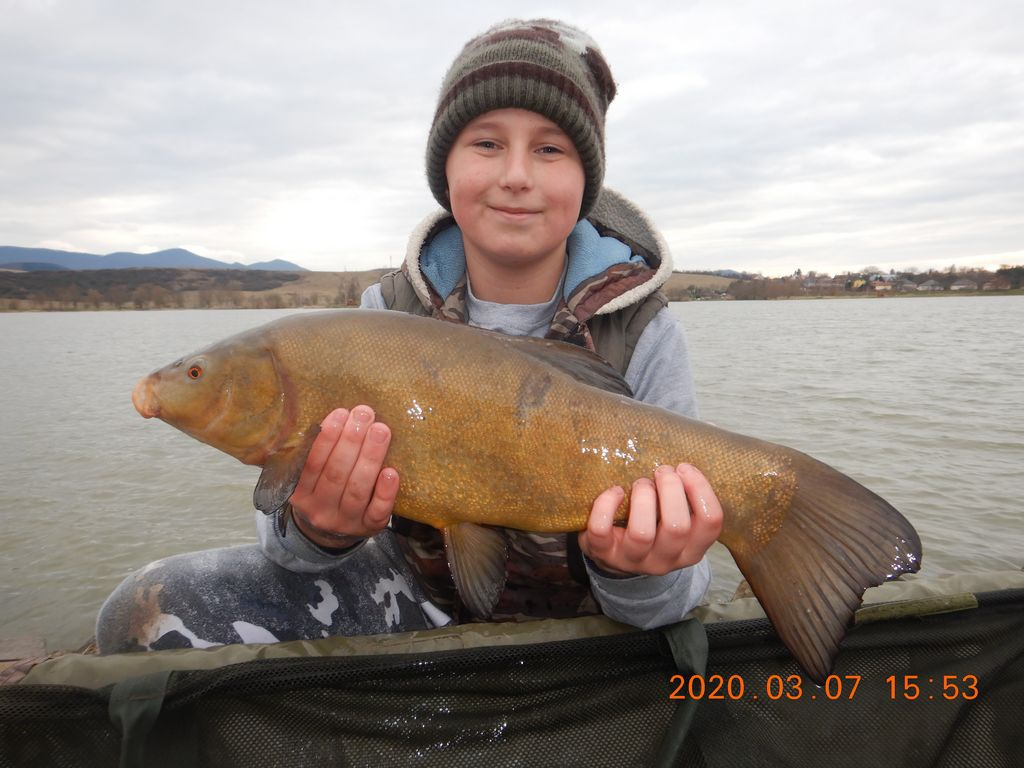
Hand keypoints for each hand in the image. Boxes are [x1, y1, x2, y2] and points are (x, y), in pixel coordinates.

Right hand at [287, 405, 398, 549]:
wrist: (332, 533)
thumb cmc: (324, 492)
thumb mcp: (310, 478)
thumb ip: (318, 454)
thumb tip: (340, 416)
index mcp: (301, 493)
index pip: (312, 463)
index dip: (326, 438)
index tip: (341, 413)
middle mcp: (320, 509)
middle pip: (336, 473)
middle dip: (352, 441)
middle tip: (365, 414)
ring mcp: (344, 521)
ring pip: (357, 489)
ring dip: (370, 457)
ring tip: (381, 431)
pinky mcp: (368, 528)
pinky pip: (377, 511)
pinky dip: (385, 491)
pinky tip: (391, 472)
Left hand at [578, 463, 722, 575]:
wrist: (616, 553)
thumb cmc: (654, 522)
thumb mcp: (677, 513)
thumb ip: (692, 482)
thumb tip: (711, 429)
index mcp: (691, 549)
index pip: (711, 522)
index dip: (701, 490)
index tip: (685, 468)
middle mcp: (666, 559)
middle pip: (677, 527)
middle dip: (670, 490)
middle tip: (662, 471)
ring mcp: (633, 559)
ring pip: (642, 532)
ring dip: (642, 497)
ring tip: (640, 483)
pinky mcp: (603, 553)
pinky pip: (601, 530)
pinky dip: (606, 505)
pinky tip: (614, 491)